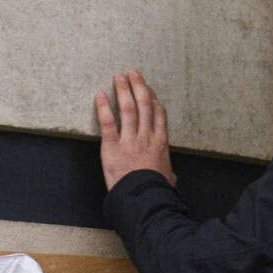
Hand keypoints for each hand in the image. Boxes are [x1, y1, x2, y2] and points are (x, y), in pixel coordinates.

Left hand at [94, 71, 172, 190]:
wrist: (144, 199)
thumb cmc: (157, 192)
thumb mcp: (168, 179)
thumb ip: (168, 174)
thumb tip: (172, 178)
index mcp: (160, 143)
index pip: (158, 114)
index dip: (152, 99)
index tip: (148, 89)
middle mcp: (146, 137)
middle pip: (144, 105)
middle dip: (138, 87)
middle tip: (132, 73)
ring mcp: (129, 140)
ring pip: (128, 109)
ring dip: (123, 90)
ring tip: (119, 77)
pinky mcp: (112, 146)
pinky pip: (108, 123)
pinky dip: (103, 107)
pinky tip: (100, 95)